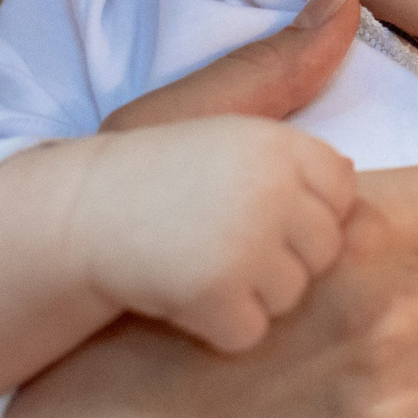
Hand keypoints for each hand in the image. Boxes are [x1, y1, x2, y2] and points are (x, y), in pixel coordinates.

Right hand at [74, 115, 354, 350]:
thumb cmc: (152, 174)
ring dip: (253, 295)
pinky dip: (218, 328)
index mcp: (278, 142)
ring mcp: (245, 241)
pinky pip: (251, 330)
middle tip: (225, 243)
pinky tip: (185, 300)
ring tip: (203, 267)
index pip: (343, 190)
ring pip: (294, 295)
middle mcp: (270, 186)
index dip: (306, 209)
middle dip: (285, 256)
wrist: (72, 218)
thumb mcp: (219, 121)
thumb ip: (286, 110)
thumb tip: (345, 86)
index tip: (262, 212)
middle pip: (327, 249)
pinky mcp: (216, 293)